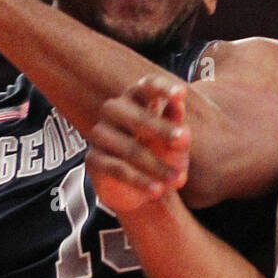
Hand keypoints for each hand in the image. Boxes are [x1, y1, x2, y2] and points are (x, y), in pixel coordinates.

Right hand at [87, 75, 190, 214]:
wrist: (139, 188)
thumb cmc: (160, 154)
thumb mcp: (175, 140)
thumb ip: (176, 123)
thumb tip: (179, 106)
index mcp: (135, 99)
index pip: (146, 87)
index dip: (162, 88)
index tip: (181, 94)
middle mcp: (114, 111)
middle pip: (137, 117)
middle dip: (162, 129)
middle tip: (184, 141)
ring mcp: (100, 134)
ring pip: (130, 148)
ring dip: (156, 165)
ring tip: (176, 179)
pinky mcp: (93, 159)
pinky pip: (117, 169)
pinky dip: (139, 181)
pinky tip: (157, 191)